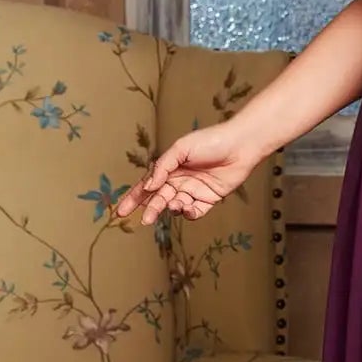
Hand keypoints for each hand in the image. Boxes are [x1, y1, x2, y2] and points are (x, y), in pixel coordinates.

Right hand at [115, 121, 261, 225]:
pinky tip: (188, 207)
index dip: (133, 199)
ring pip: (176, 206)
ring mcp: (194, 191)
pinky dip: (189, 213)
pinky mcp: (209, 199)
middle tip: (146, 220)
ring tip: (174, 204)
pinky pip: (195, 212)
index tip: (121, 212)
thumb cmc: (210, 141)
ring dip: (171, 208)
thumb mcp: (180, 149)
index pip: (147, 186)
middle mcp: (179, 181)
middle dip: (151, 209)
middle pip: (159, 199)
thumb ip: (163, 167)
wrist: (240, 146)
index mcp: (169, 168)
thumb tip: (149, 186)